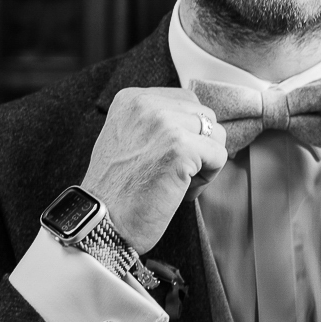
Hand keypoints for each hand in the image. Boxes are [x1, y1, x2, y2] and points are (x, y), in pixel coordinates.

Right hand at [81, 87, 226, 252]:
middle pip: (204, 115)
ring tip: (176, 182)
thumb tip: (199, 121)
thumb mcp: (126, 138)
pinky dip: (208, 179)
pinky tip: (181, 191)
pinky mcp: (182, 147)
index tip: (164, 158)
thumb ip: (155, 123)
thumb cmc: (116, 191)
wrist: (101, 223)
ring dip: (204, 162)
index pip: (185, 101)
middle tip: (172, 174)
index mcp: (132, 98)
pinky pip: (219, 156)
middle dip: (198, 146)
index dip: (186, 133)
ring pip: (216, 134)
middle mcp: (146, 104)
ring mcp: (165, 123)